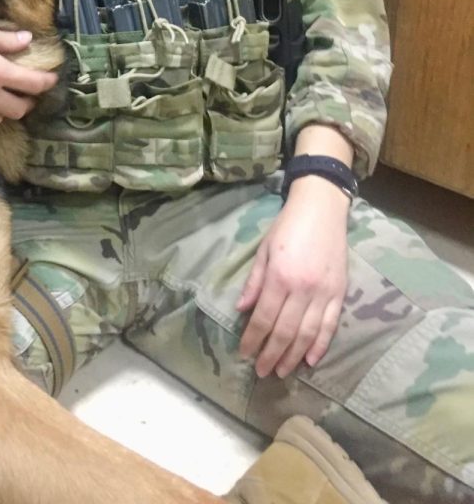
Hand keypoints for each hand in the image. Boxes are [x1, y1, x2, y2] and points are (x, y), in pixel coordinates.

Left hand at [237, 175, 349, 378]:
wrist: (321, 210)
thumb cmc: (287, 226)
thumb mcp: (263, 249)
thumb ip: (254, 281)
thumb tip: (242, 309)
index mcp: (279, 276)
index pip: (264, 317)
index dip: (253, 339)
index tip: (244, 354)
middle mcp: (302, 288)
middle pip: (285, 331)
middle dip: (271, 354)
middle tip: (261, 372)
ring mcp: (324, 292)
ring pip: (307, 334)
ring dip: (293, 356)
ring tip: (282, 371)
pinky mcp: (340, 293)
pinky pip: (329, 325)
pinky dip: (320, 345)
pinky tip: (310, 360)